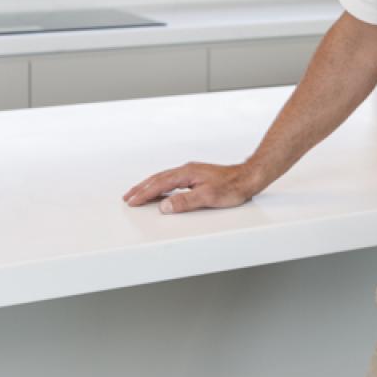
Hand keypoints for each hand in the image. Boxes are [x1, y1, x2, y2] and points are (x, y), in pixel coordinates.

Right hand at [122, 161, 262, 213]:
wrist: (248, 177)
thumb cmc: (231, 187)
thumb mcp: (207, 197)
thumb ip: (184, 202)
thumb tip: (164, 206)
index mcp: (186, 173)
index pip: (160, 185)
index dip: (144, 194)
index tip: (132, 201)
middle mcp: (186, 170)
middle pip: (158, 178)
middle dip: (141, 188)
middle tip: (128, 197)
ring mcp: (191, 172)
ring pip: (164, 178)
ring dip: (149, 185)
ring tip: (138, 192)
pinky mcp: (196, 175)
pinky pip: (172, 179)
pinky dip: (161, 184)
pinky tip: (161, 190)